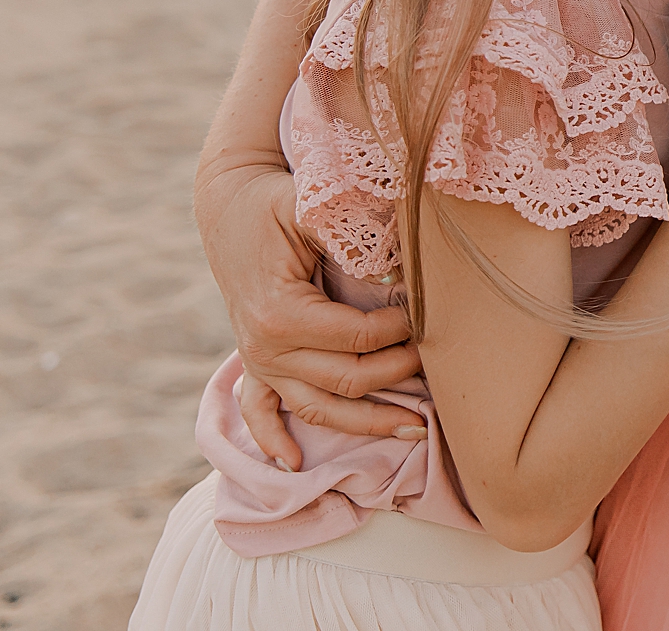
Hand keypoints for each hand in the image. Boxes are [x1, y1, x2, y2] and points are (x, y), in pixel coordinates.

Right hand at [201, 166, 424, 470]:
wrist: (228, 207)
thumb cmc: (277, 205)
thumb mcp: (313, 209)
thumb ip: (354, 235)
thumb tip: (406, 265)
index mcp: (280, 314)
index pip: (359, 338)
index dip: (402, 329)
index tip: (430, 310)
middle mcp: (265, 348)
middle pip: (347, 380)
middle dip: (400, 374)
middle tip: (440, 363)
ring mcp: (258, 361)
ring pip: (319, 408)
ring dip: (368, 423)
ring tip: (418, 428)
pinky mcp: (254, 363)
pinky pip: (259, 412)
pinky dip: (274, 439)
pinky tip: (295, 462)